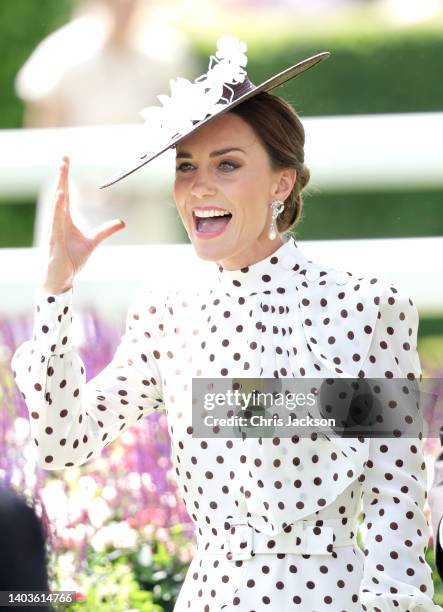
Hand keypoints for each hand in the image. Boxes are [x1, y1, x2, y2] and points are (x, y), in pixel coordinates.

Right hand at [42, 156, 125, 293]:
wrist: (61, 278)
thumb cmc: (71, 259)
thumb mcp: (93, 242)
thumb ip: (106, 230)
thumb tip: (122, 222)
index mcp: (65, 219)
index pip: (66, 194)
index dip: (65, 177)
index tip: (65, 160)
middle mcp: (57, 221)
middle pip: (60, 194)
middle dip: (61, 176)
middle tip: (63, 158)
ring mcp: (53, 230)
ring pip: (56, 206)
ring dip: (60, 189)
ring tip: (62, 173)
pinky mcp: (53, 241)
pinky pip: (55, 222)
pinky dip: (57, 209)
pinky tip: (60, 198)